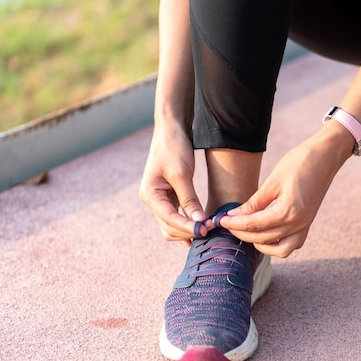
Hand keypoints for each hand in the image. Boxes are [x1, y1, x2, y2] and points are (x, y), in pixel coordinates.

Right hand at [139, 122, 206, 244]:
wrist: (171, 129)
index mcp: (150, 194)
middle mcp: (152, 200)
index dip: (186, 227)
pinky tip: (200, 229)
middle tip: (210, 230)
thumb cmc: (174, 148)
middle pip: (168, 227)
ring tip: (208, 229)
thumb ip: (189, 199)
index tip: (205, 230)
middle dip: (187, 231)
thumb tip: (199, 222)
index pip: (168, 219)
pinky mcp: (170, 197)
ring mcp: (160, 200)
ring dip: (188, 230)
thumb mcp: (182, 173)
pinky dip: (187, 224)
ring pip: (172, 226)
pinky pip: (177, 217)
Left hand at [220, 126, 352, 256]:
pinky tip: (265, 232)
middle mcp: (299, 223)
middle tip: (227, 223)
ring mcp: (305, 225)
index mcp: (289, 211)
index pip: (254, 225)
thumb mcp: (273, 180)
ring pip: (280, 249)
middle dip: (242, 233)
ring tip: (246, 231)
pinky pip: (292, 244)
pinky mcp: (308, 223)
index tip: (220, 219)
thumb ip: (254, 202)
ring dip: (261, 244)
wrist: (326, 155)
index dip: (234, 224)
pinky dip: (278, 244)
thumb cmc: (300, 162)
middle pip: (263, 238)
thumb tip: (235, 215)